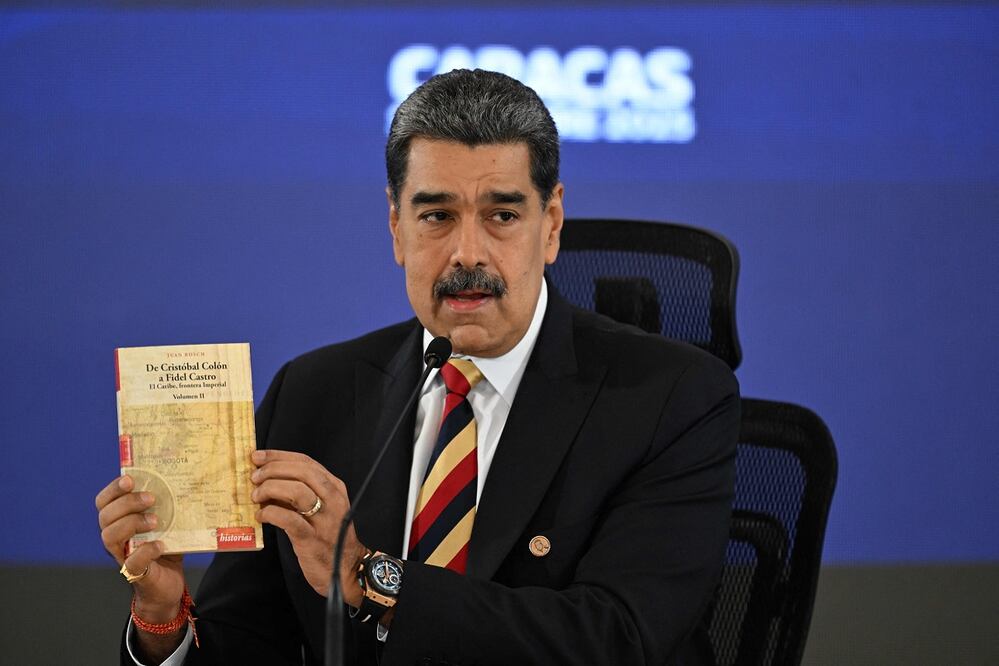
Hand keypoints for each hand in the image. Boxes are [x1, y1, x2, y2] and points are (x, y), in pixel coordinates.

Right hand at [96, 474, 185, 621]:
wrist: (169, 584)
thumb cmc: (166, 548)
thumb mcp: (167, 523)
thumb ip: (168, 506)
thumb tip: (187, 480)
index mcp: (119, 522)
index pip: (104, 502)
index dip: (113, 489)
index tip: (130, 479)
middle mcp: (115, 538)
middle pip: (105, 516)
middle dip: (127, 503)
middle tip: (151, 498)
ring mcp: (122, 556)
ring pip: (109, 536)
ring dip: (132, 523)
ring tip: (155, 521)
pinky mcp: (134, 573)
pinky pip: (131, 562)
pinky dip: (146, 551)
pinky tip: (160, 545)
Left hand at [250, 449, 366, 605]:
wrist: (346, 569)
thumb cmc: (328, 537)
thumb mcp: (320, 508)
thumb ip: (298, 493)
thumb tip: (267, 480)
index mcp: (334, 487)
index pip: (306, 462)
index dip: (279, 456)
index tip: (258, 456)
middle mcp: (333, 499)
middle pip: (302, 471)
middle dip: (274, 469)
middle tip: (254, 476)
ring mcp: (325, 519)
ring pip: (297, 491)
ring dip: (271, 488)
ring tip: (256, 496)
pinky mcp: (313, 539)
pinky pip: (289, 520)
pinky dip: (271, 513)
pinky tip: (261, 516)